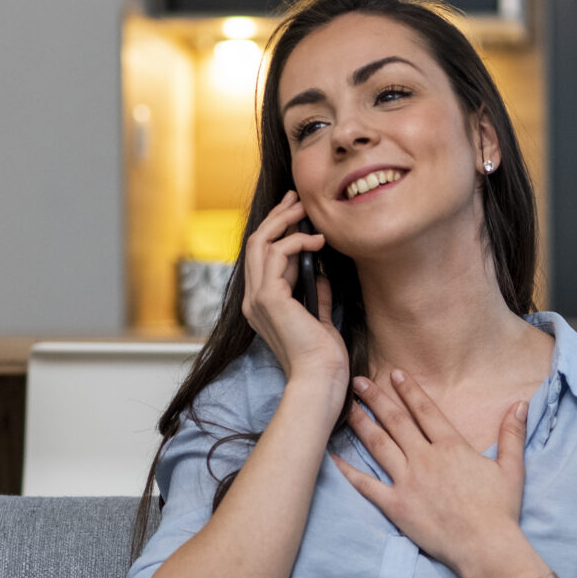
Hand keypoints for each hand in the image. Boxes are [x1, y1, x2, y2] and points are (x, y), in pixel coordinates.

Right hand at [240, 192, 348, 397]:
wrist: (320, 377)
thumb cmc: (323, 355)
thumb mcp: (319, 315)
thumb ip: (314, 292)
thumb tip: (317, 269)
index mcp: (262, 305)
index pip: (261, 257)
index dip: (276, 231)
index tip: (296, 212)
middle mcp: (253, 300)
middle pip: (255, 244)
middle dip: (276, 217)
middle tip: (297, 199)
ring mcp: (257, 299)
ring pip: (260, 243)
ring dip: (285, 222)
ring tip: (308, 212)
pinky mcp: (269, 298)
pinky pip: (277, 254)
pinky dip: (297, 242)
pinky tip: (318, 241)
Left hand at [334, 371, 532, 577]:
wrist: (485, 546)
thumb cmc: (500, 510)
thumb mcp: (512, 469)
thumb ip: (512, 434)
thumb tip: (520, 404)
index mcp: (452, 447)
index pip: (425, 410)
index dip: (409, 390)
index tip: (395, 374)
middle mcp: (426, 458)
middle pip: (396, 421)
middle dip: (376, 399)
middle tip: (358, 382)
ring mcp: (408, 481)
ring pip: (379, 446)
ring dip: (362, 424)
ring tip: (347, 408)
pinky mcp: (396, 505)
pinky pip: (367, 485)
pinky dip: (349, 471)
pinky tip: (334, 457)